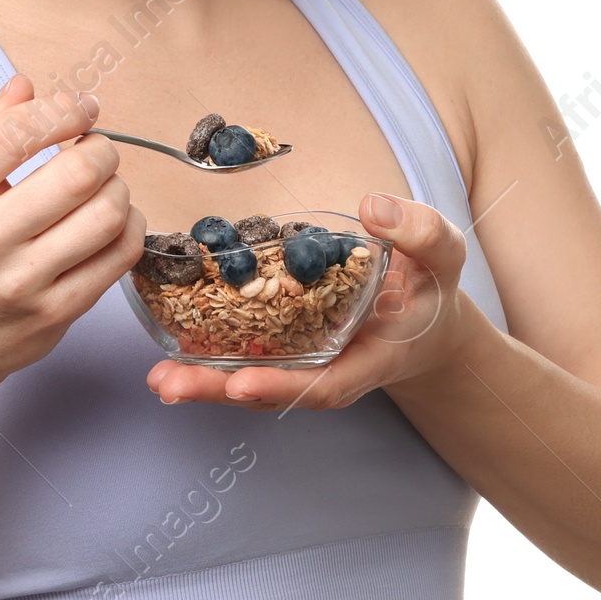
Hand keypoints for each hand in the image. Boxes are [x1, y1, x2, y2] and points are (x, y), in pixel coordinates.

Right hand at [0, 74, 144, 398]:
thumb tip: (25, 85)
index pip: (17, 133)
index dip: (62, 111)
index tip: (80, 109)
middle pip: (77, 172)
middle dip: (101, 148)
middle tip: (96, 149)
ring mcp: (20, 283)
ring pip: (108, 214)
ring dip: (119, 188)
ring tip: (104, 186)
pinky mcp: (55, 314)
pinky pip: (120, 255)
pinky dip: (130, 226)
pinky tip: (113, 222)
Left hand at [145, 192, 472, 410]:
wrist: (424, 313)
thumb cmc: (431, 284)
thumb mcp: (442, 254)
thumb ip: (418, 231)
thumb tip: (372, 207)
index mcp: (370, 358)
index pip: (326, 385)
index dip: (283, 387)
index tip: (242, 383)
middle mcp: (330, 369)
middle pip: (272, 391)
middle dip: (219, 392)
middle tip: (169, 385)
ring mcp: (305, 362)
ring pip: (251, 379)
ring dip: (204, 382)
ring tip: (158, 379)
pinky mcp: (286, 347)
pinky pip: (246, 356)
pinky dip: (210, 358)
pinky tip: (171, 350)